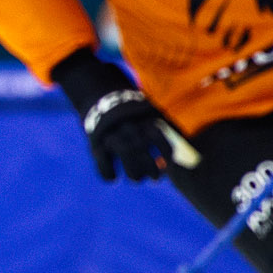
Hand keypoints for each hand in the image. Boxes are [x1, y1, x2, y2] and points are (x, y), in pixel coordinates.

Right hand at [52, 49, 189, 182]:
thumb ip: (160, 127)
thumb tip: (178, 152)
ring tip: (136, 180)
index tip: (168, 164)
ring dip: (134, 173)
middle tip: (154, 179)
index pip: (158, 136)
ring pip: (125, 154)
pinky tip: (113, 178)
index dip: (165, 152)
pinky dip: (107, 173)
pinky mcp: (95, 140)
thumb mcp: (146, 110)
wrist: (97, 92)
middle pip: (142, 149)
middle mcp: (127, 124)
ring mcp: (110, 132)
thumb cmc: (129, 108)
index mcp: (141, 117)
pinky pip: (102, 160)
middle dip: (150, 168)